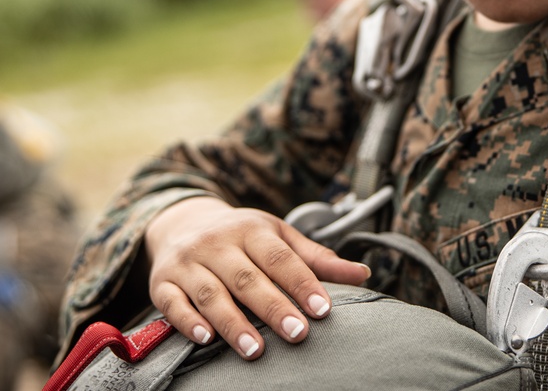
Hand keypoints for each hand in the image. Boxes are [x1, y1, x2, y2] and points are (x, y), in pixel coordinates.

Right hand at [144, 196, 369, 358]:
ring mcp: (188, 262)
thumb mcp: (279, 236)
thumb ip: (318, 259)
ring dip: (233, 323)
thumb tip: (363, 273)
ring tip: (255, 350)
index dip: (302, 283)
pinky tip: (205, 339)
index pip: (281, 257)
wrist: (182, 222)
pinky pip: (173, 303)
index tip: (323, 309)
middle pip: (249, 278)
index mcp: (252, 229)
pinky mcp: (161, 282)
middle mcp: (219, 243)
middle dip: (274, 308)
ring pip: (212, 293)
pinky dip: (188, 321)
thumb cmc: (241, 235)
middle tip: (298, 334)